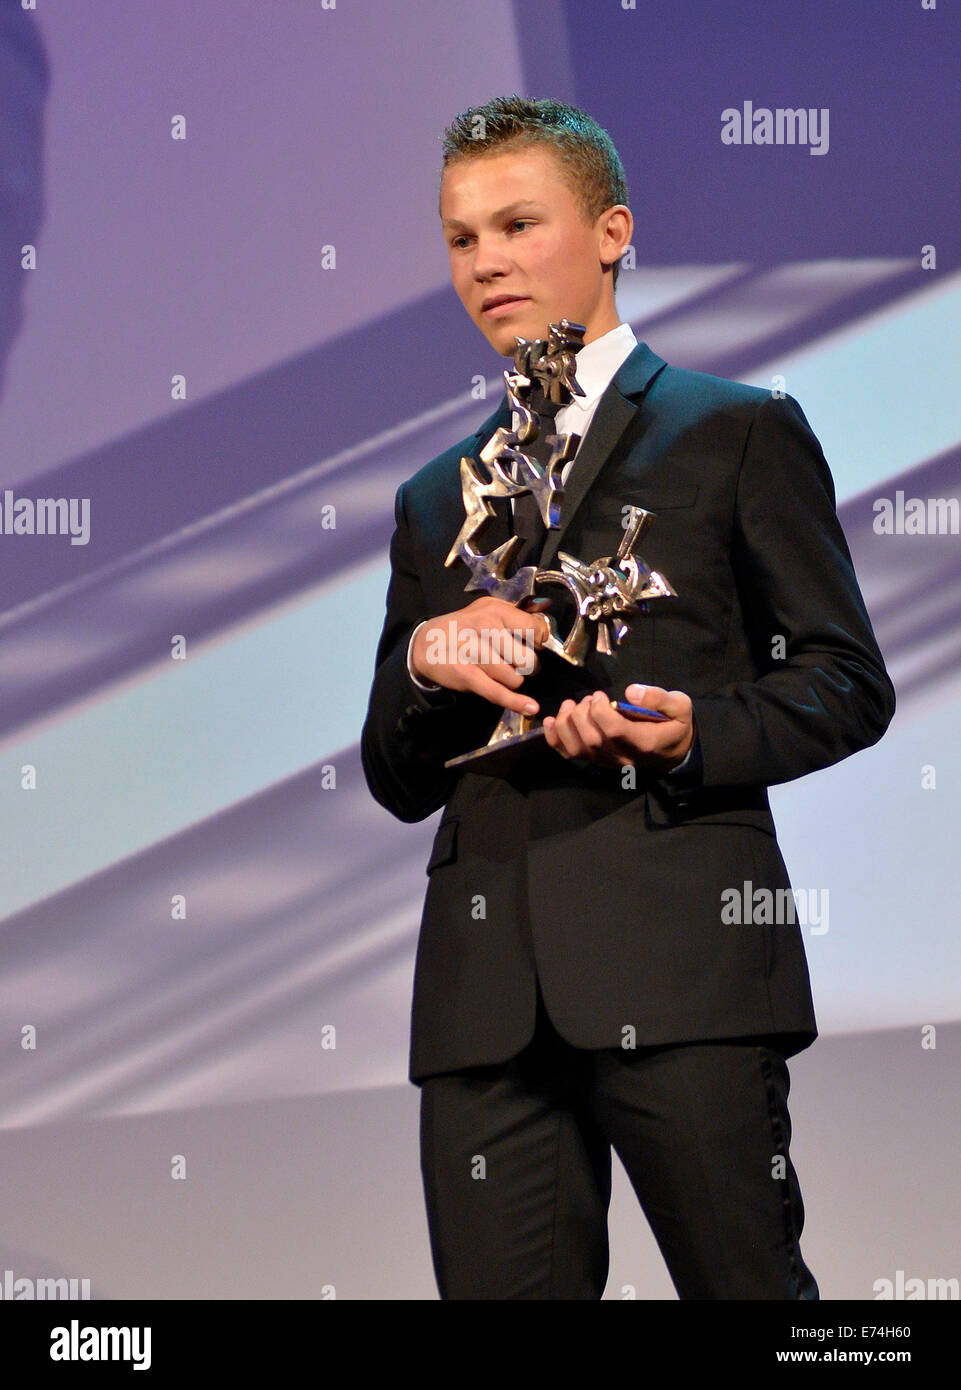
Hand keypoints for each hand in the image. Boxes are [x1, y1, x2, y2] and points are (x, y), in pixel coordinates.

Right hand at [411, 596, 551, 714]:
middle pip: (528, 659)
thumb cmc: (464, 628)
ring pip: (515, 678)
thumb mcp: (488, 609)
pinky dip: (516, 702)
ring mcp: (475, 652)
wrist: (426, 644)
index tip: (533, 645)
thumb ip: (517, 614)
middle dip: (527, 666)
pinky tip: (529, 707)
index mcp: (496, 610)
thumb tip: (545, 621)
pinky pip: (498, 692)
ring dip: (511, 680)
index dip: (539, 641)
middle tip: (517, 663)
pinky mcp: (467, 675)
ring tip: (499, 672)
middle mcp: (486, 627)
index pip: (535, 630)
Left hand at [543, 682, 694, 770]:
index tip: (601, 695)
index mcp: (643, 742)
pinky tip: (550, 721)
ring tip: (570, 705)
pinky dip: (555, 739)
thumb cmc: (674, 725)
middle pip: (592, 740)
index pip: (613, 730)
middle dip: (582, 714)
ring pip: (577, 750)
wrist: (673, 751)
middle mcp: (622, 757)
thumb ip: (660, 698)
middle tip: (588, 699)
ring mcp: (608, 762)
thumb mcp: (680, 706)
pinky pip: (571, 755)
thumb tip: (631, 691)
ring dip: (566, 724)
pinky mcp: (597, 761)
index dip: (600, 711)